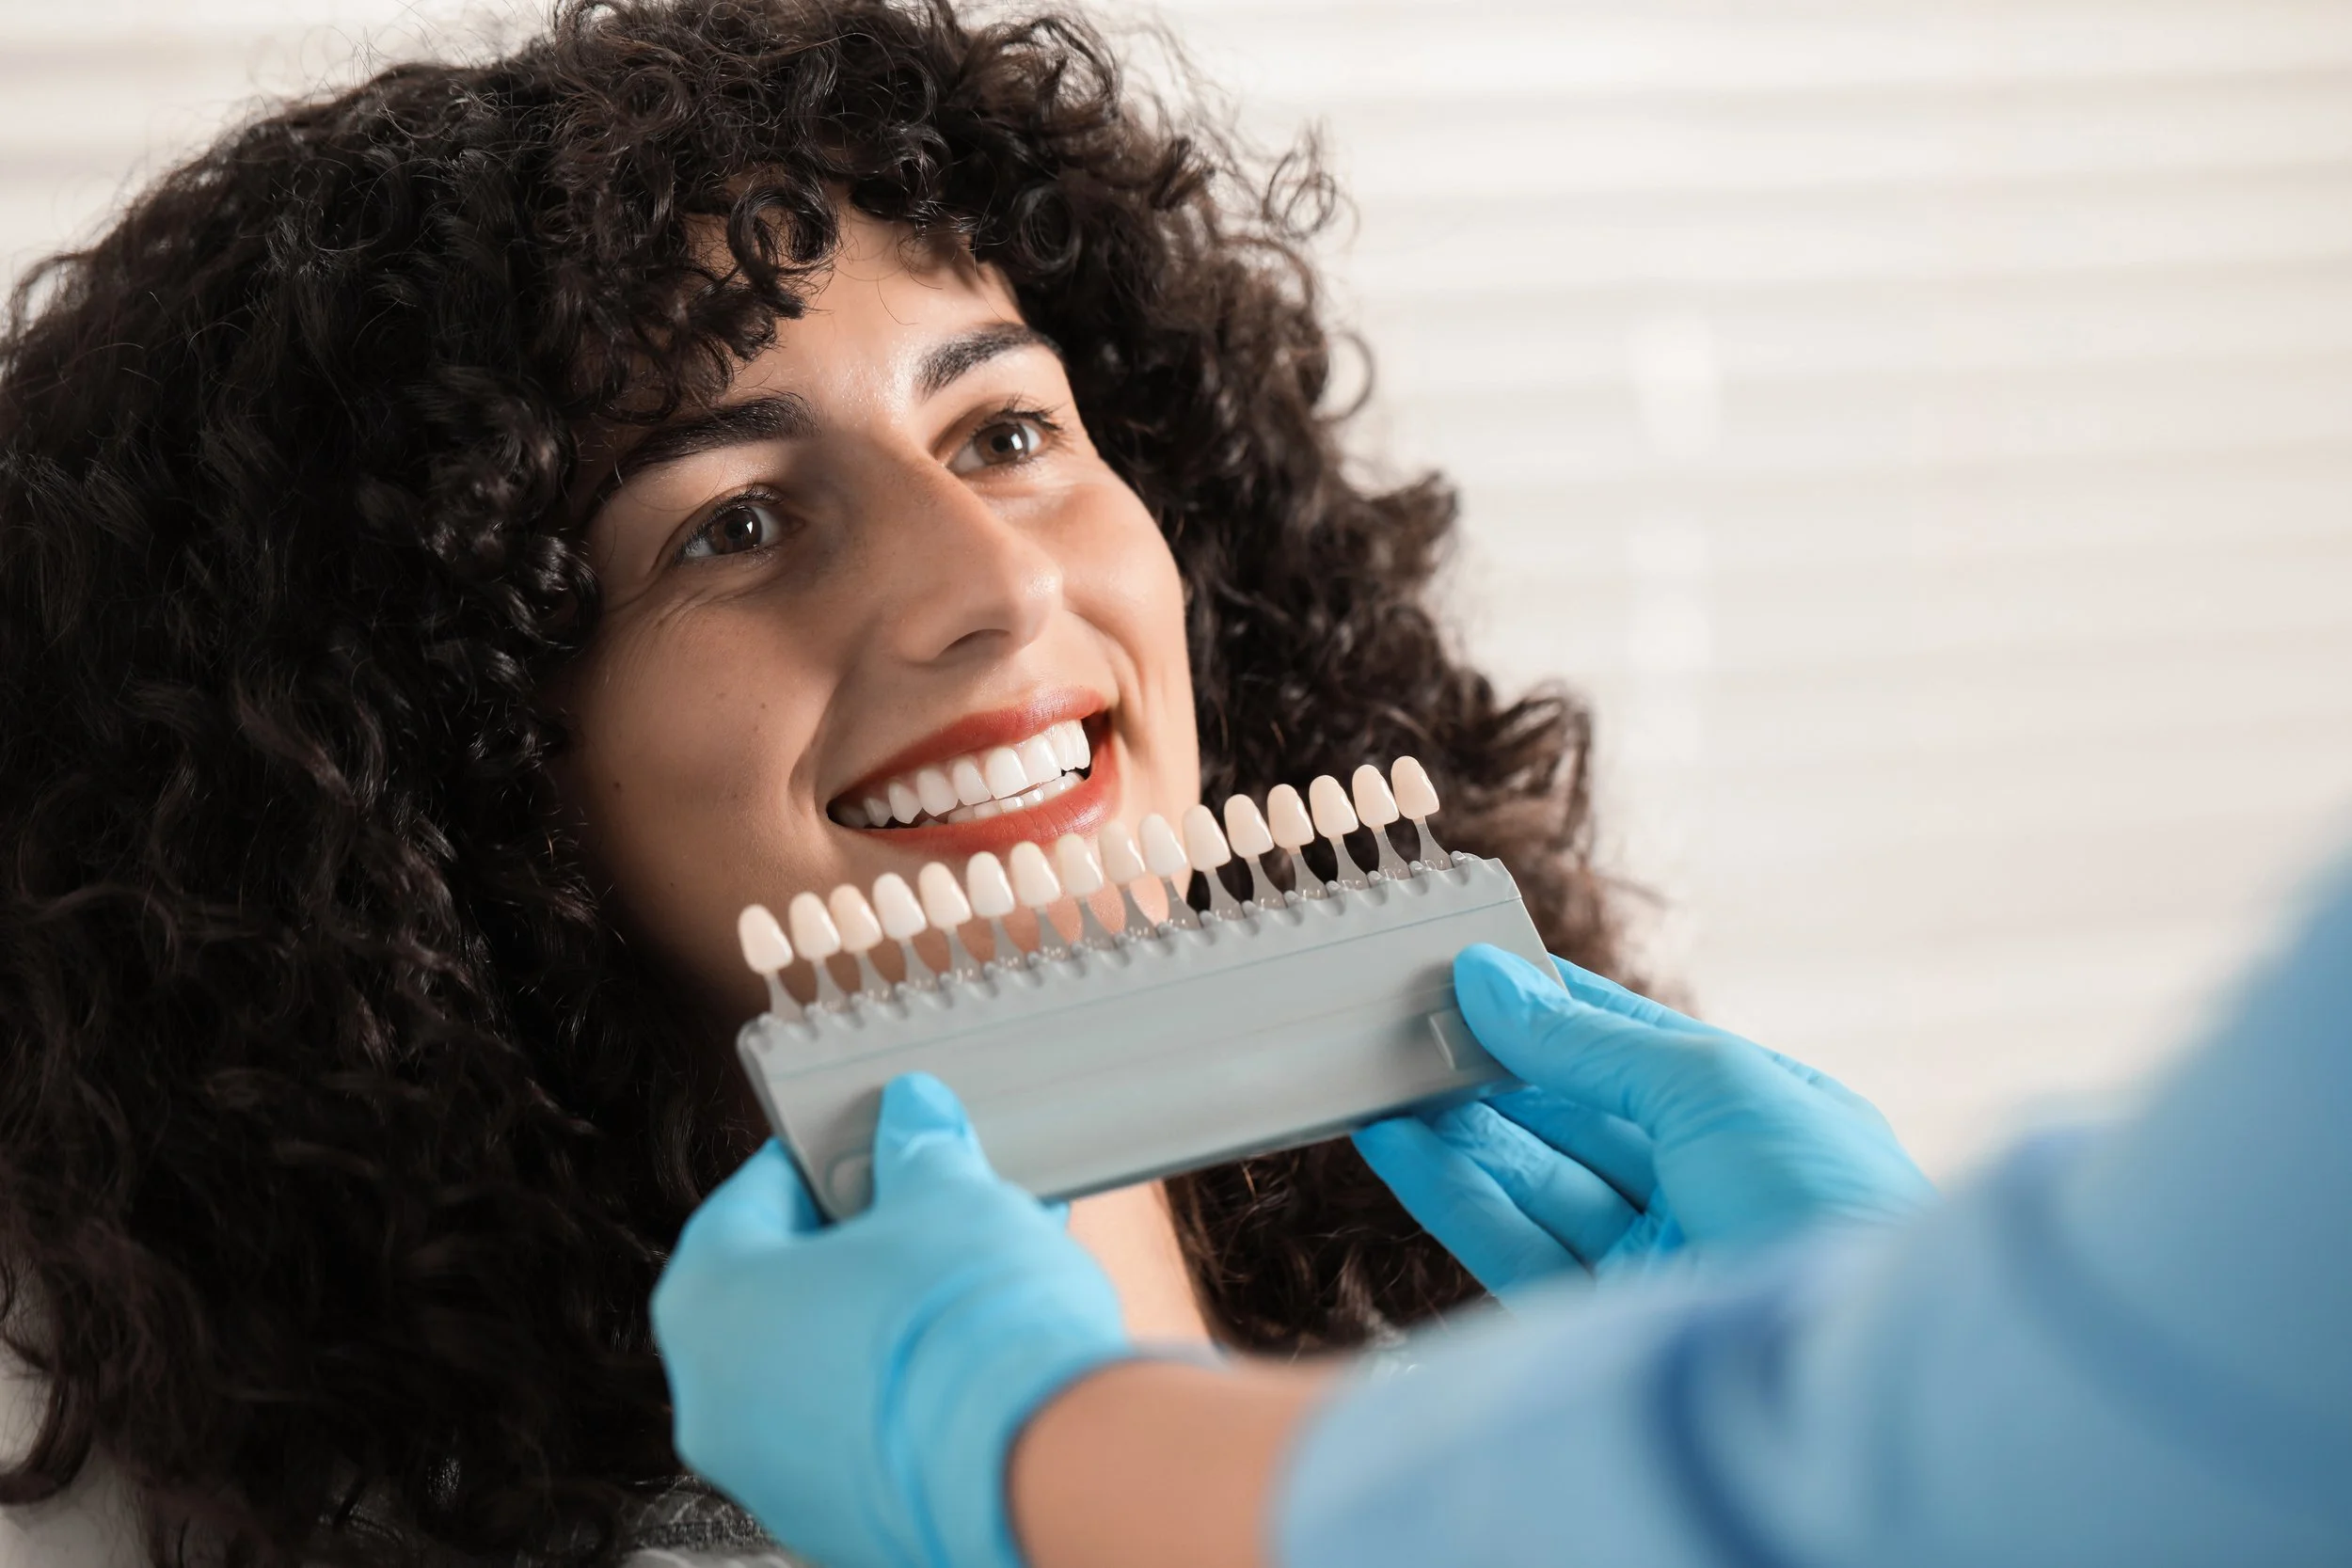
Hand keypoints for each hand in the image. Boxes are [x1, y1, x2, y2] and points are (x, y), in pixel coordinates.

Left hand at [652, 1073, 1133, 1567]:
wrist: (1041, 1469)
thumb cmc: (966, 1328)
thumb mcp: (946, 1198)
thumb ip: (918, 1151)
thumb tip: (914, 1117)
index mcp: (709, 1305)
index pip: (749, 1201)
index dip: (819, 1161)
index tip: (871, 1144)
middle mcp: (717, 1404)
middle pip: (787, 1291)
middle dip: (868, 1243)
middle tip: (935, 1209)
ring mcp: (775, 1478)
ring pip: (826, 1369)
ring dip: (894, 1317)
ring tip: (979, 1278)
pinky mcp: (841, 1526)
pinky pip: (866, 1434)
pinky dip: (911, 1390)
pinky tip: (980, 1353)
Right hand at [1354, 946, 1932, 1295]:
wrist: (1846, 1379)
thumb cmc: (1824, 1206)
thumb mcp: (1712, 1086)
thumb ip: (1587, 1040)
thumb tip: (1486, 978)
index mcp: (1762, 1119)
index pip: (1634, 1047)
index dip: (1552, 1007)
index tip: (1468, 969)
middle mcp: (1710, 1189)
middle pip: (1574, 1117)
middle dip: (1490, 1068)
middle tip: (1402, 1022)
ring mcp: (1657, 1261)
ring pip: (1535, 1181)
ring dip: (1455, 1128)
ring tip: (1378, 1076)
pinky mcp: (1603, 1327)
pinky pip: (1513, 1246)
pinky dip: (1449, 1193)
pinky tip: (1394, 1142)